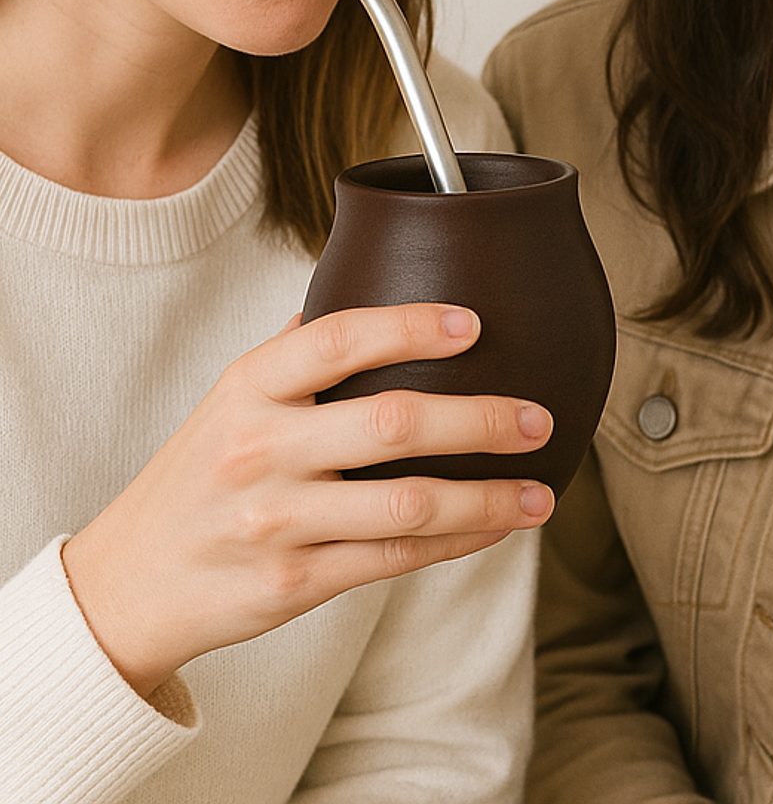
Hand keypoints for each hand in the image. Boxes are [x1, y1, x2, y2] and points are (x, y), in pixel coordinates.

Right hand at [61, 305, 552, 697]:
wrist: (128, 582)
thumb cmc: (196, 476)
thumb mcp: (228, 400)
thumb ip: (294, 352)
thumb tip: (364, 291)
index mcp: (249, 388)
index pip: (337, 339)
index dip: (410, 326)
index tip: (474, 323)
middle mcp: (261, 449)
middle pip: (391, 425)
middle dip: (479, 421)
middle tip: (537, 419)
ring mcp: (278, 521)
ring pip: (407, 506)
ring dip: (487, 498)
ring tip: (541, 492)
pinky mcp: (294, 583)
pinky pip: (395, 561)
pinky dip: (455, 543)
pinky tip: (494, 527)